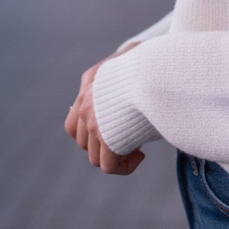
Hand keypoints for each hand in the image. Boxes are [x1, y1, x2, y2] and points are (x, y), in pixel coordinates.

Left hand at [65, 45, 144, 175]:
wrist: (154, 65)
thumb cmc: (151, 62)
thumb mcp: (130, 61)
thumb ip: (120, 77)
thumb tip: (130, 78)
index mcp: (89, 81)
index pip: (75, 121)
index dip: (94, 134)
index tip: (118, 131)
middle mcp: (85, 102)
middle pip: (84, 142)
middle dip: (106, 146)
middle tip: (130, 139)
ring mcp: (92, 120)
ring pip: (96, 157)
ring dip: (116, 156)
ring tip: (138, 147)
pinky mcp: (105, 136)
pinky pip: (110, 166)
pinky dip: (125, 166)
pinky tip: (141, 155)